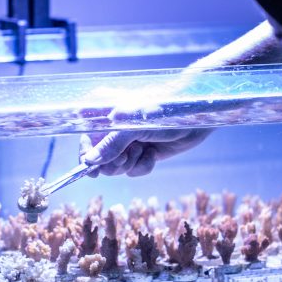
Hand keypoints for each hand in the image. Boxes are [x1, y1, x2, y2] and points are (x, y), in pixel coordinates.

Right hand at [79, 129, 211, 176]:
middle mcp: (114, 131)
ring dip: (131, 163)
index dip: (86, 156)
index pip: (85, 139)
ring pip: (117, 168)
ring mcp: (128, 143)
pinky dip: (143, 166)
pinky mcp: (143, 153)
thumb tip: (89, 161)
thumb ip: (110, 144)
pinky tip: (153, 154)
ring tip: (144, 149)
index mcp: (106, 117)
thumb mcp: (133, 126)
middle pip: (100, 159)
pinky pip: (133, 171)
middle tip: (128, 155)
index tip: (92, 170)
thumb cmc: (164, 111)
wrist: (197, 116)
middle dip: (114, 162)